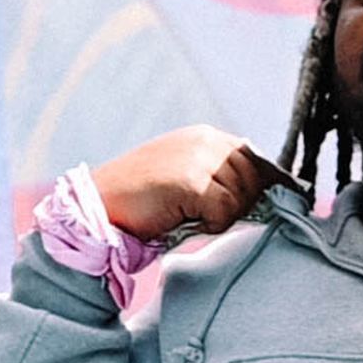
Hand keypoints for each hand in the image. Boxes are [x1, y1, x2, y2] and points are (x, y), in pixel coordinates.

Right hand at [92, 125, 281, 242]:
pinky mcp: (191, 181)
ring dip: (223, 216)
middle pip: (254, 178)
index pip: (254, 158)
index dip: (261, 185)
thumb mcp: (183, 176)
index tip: (259, 204)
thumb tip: (262, 192)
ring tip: (191, 218)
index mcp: (204, 136)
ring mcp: (198, 158)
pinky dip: (210, 226)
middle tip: (208, 218)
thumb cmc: (139, 201)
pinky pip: (224, 212)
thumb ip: (216, 175)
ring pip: (242, 197)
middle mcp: (204, 141)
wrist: (99, 206)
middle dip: (241, 204)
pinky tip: (184, 221)